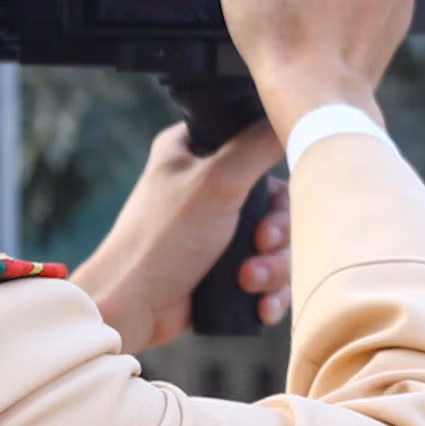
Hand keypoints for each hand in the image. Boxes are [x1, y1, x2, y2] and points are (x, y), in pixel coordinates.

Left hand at [73, 120, 289, 350]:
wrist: (131, 307)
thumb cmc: (162, 239)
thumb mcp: (216, 181)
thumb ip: (258, 145)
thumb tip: (293, 117)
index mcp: (193, 151)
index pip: (256, 145)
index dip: (275, 175)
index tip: (273, 199)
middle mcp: (206, 187)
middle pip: (276, 203)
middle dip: (277, 233)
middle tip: (261, 244)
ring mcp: (216, 231)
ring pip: (276, 244)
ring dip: (273, 267)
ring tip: (250, 281)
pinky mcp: (223, 269)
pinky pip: (267, 276)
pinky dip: (268, 290)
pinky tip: (260, 304)